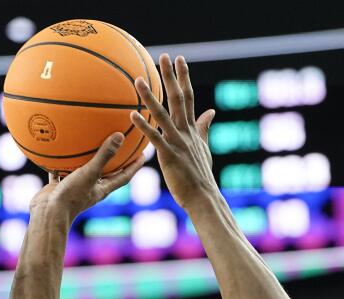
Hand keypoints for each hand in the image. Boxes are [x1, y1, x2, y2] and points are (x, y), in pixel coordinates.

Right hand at [29, 132, 146, 221]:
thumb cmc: (72, 196)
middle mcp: (91, 188)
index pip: (124, 176)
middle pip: (107, 173)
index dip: (135, 166)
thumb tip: (120, 136)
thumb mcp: (90, 173)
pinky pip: (62, 171)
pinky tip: (58, 149)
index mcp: (102, 188)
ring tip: (92, 144)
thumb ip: (104, 155)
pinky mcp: (60, 186)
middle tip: (122, 147)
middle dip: (115, 162)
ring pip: (84, 171)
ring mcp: (75, 187)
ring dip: (88, 160)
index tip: (143, 155)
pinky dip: (61, 162)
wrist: (48, 213)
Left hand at [130, 54, 218, 208]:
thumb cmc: (200, 175)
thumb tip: (211, 111)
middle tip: (164, 57)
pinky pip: (155, 137)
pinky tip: (133, 114)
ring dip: (150, 96)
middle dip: (171, 77)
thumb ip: (204, 128)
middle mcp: (186, 132)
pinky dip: (144, 125)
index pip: (189, 97)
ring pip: (162, 115)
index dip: (185, 78)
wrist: (202, 196)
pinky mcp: (169, 156)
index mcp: (192, 129)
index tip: (180, 60)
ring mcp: (178, 143)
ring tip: (137, 80)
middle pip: (179, 98)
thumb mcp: (204, 148)